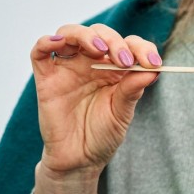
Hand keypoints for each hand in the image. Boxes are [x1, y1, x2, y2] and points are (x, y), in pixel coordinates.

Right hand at [29, 24, 160, 193]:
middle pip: (100, 33)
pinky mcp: (47, 79)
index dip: (141, 48)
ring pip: (70, 33)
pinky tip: (58, 42)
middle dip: (115, 42)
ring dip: (85, 35)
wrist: (78, 160)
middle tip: (124, 61)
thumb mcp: (122, 112)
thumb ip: (133, 89)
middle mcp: (91, 61)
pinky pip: (40, 53)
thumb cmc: (102, 134)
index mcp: (114, 66)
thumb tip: (153, 70)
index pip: (128, 44)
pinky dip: (46, 41)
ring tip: (99, 50)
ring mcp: (68, 67)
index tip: (153, 62)